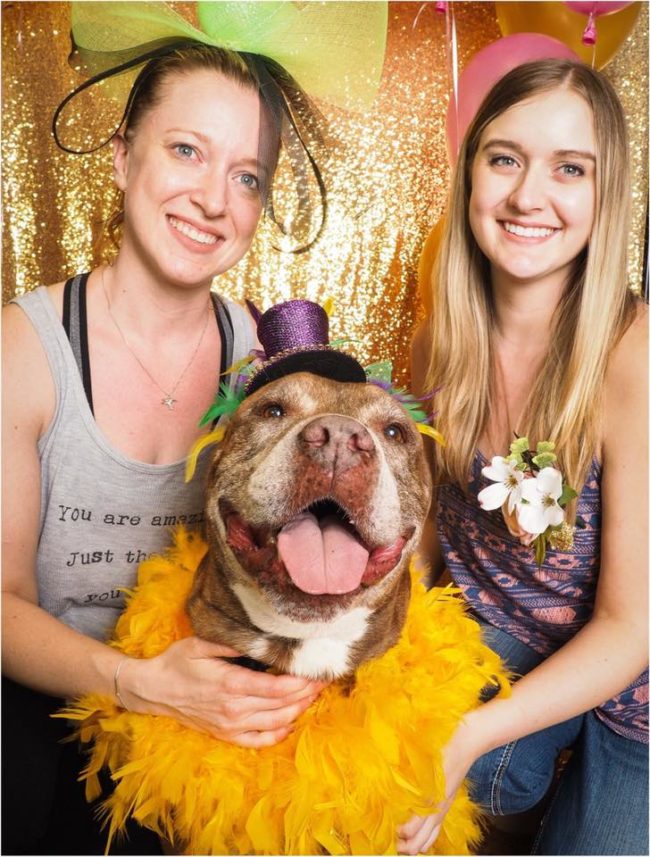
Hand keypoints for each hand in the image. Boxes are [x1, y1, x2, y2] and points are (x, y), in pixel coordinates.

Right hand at [117, 637, 325, 747]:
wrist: (153, 690)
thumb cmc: (177, 662)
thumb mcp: (202, 642)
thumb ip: (233, 641)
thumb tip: (263, 636)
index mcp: (231, 684)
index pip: (279, 687)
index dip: (304, 681)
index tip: (319, 668)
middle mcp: (234, 709)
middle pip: (284, 705)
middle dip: (309, 692)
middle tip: (325, 677)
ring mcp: (231, 726)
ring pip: (277, 723)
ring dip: (300, 710)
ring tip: (315, 694)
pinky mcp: (226, 735)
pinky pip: (260, 741)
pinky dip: (280, 733)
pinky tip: (292, 721)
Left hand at [397, 719, 477, 853]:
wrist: (466, 744)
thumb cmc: (443, 748)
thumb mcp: (422, 760)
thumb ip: (407, 772)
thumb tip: (386, 774)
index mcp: (431, 799)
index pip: (412, 829)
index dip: (399, 834)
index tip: (389, 828)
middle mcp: (438, 809)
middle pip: (421, 842)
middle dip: (406, 847)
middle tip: (394, 844)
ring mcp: (444, 808)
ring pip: (430, 838)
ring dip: (417, 844)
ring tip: (403, 842)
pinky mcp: (447, 803)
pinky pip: (436, 828)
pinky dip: (426, 836)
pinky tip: (417, 831)